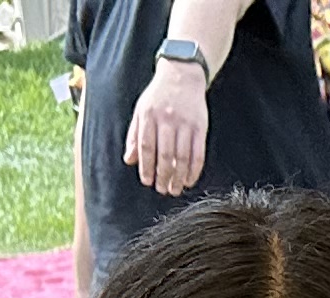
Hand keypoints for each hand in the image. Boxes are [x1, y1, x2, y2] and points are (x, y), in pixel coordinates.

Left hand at [125, 53, 211, 194]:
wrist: (182, 75)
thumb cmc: (159, 96)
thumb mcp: (141, 110)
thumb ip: (134, 135)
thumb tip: (129, 160)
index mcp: (149, 115)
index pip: (147, 146)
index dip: (146, 166)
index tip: (147, 181)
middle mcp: (167, 119)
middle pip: (165, 154)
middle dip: (163, 175)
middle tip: (162, 190)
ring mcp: (185, 123)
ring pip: (182, 156)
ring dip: (178, 176)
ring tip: (175, 189)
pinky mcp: (200, 127)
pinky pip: (198, 152)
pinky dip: (194, 169)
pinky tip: (190, 180)